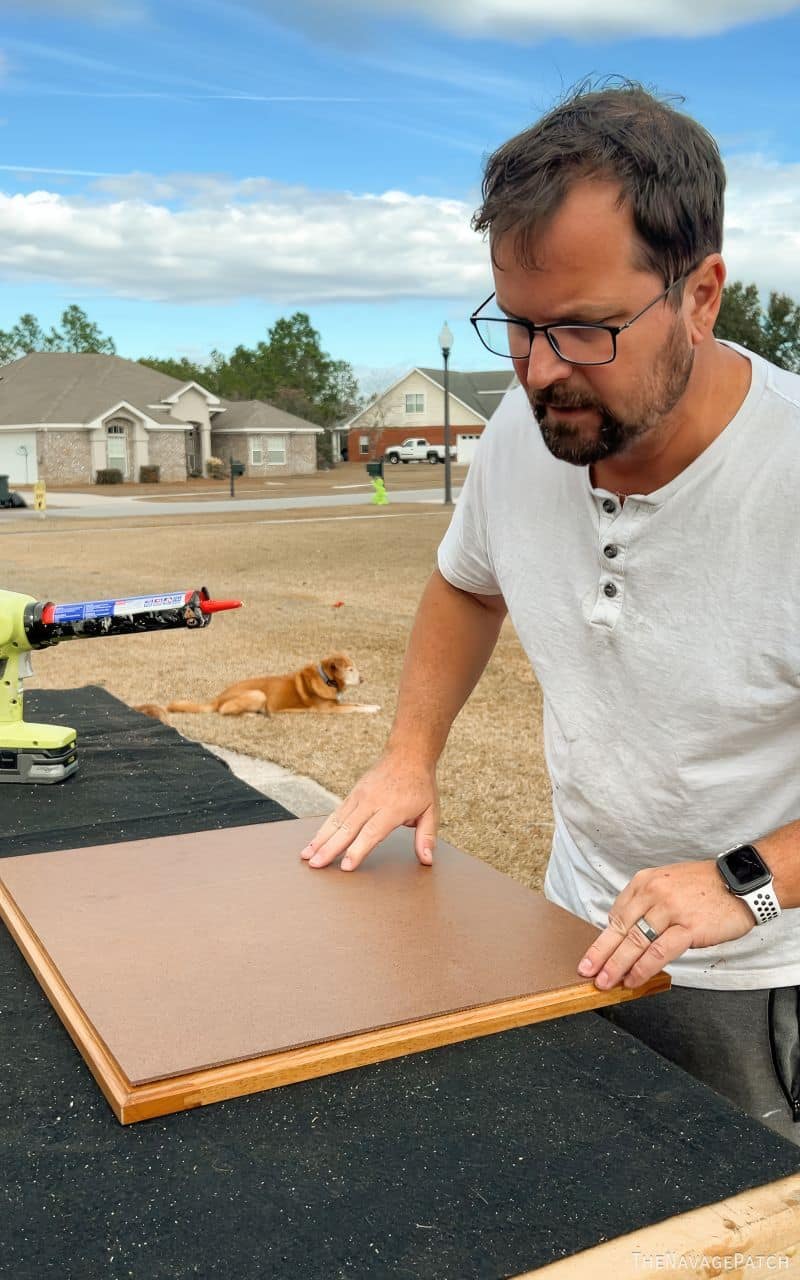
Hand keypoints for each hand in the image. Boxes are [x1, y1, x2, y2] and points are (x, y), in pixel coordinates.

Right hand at [300, 749, 438, 871]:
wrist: (407, 754)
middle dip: (330, 848)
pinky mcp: (353, 794)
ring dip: (320, 838)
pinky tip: (314, 841)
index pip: (372, 832)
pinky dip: (323, 828)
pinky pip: (336, 813)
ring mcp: (359, 796)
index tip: (346, 866)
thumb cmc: (420, 785)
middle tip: (315, 865)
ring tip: (306, 855)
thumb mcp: (431, 810)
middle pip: (348, 828)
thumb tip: (427, 860)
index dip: (358, 850)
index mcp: (392, 808)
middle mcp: (372, 802)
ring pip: (337, 820)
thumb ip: (427, 836)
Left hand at [577, 860, 755, 990]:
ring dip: (617, 965)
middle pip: (620, 928)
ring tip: (606, 982)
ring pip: (636, 942)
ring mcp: (670, 910)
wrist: (742, 883)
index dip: (602, 939)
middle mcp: (654, 893)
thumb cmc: (705, 887)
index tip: (592, 956)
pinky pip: (659, 952)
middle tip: (587, 972)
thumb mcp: (668, 884)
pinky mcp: (688, 927)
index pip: (616, 914)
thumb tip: (627, 934)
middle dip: (601, 954)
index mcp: (645, 882)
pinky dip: (643, 968)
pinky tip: (633, 980)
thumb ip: (647, 905)